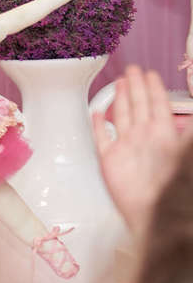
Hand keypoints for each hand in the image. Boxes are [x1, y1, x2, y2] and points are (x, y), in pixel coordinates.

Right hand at [92, 65, 191, 237]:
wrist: (152, 212)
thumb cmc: (171, 185)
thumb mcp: (186, 152)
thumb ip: (188, 134)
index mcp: (162, 133)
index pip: (158, 103)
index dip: (154, 87)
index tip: (150, 73)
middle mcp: (144, 137)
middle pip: (139, 104)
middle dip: (136, 86)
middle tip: (132, 70)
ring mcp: (126, 147)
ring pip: (122, 115)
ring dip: (120, 98)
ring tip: (119, 83)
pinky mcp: (110, 160)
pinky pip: (102, 137)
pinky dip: (99, 124)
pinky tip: (98, 113)